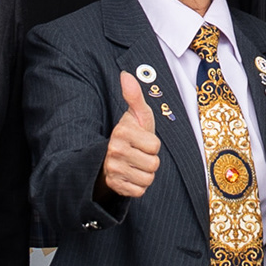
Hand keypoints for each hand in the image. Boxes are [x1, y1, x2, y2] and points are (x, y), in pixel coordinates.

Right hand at [102, 71, 160, 198]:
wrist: (110, 159)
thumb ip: (134, 96)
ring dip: (145, 174)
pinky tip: (130, 176)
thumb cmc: (131, 134)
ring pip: (147, 179)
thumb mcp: (137, 115)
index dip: (153, 144)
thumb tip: (126, 74)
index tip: (142, 140)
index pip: (155, 146)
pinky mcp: (114, 186)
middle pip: (153, 164)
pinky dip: (138, 186)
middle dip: (150, 160)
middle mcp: (114, 151)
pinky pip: (140, 191)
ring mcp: (113, 170)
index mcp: (121, 132)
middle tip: (139, 154)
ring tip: (135, 164)